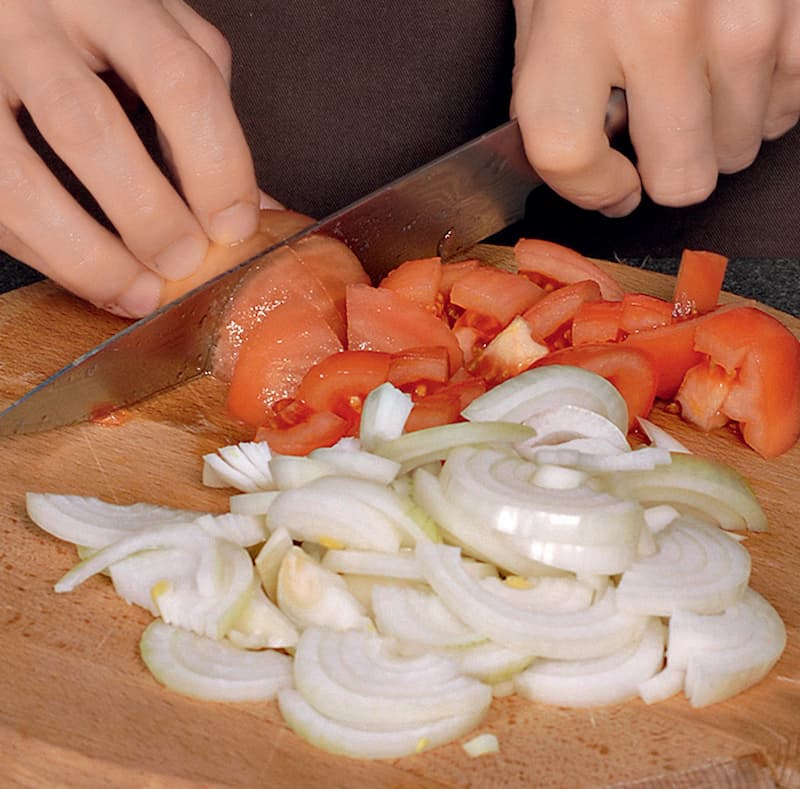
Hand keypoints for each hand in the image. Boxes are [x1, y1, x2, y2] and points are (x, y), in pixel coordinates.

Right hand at [0, 0, 268, 316]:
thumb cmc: (92, 16)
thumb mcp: (157, 34)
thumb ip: (203, 108)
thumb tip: (256, 208)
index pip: (177, 78)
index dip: (214, 164)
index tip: (234, 226)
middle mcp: (31, 20)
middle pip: (90, 127)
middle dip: (147, 215)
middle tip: (184, 263)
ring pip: (19, 177)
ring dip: (87, 252)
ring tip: (137, 292)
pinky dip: (43, 254)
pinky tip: (89, 277)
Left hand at [511, 0, 799, 215]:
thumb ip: (554, 79)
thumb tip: (586, 163)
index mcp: (576, 17)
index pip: (567, 153)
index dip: (589, 190)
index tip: (611, 185)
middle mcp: (663, 18)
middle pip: (680, 176)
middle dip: (667, 171)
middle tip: (660, 137)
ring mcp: (748, 9)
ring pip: (741, 147)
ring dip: (719, 132)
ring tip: (700, 81)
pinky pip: (794, 100)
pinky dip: (769, 97)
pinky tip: (743, 62)